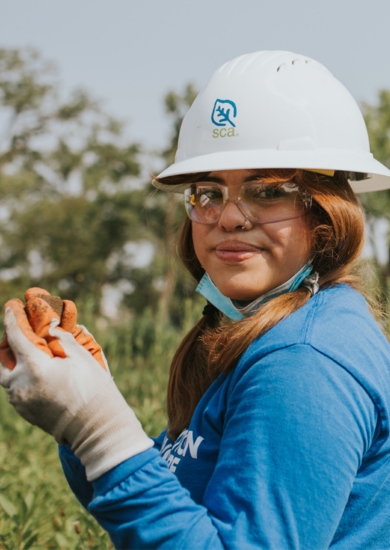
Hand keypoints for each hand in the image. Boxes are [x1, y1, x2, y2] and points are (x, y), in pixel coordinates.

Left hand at [0, 302, 152, 479]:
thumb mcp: (81, 358)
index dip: (12, 317)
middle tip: (18, 331)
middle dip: (7, 341)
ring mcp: (20, 400)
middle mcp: (21, 384)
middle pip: (1, 357)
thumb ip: (62, 338)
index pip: (15, 335)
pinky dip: (18, 376)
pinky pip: (13, 389)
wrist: (95, 429)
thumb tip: (51, 326)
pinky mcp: (24, 411)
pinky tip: (34, 371)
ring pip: (5, 375)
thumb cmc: (93, 390)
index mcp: (35, 367)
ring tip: (26, 351)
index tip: (11, 305)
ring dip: (12, 361)